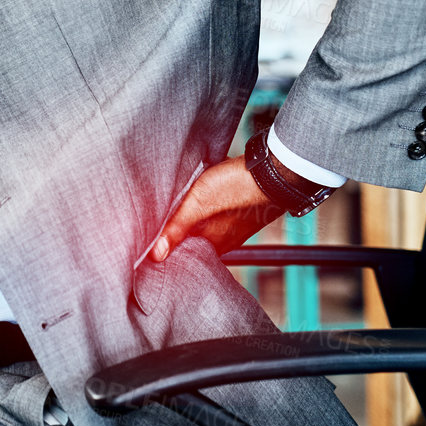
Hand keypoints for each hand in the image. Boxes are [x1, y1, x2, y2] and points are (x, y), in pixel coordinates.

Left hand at [152, 155, 284, 262]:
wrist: (274, 171)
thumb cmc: (236, 187)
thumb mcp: (198, 204)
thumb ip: (177, 228)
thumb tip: (156, 254)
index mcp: (213, 244)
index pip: (183, 251)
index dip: (167, 244)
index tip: (151, 238)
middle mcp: (225, 240)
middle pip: (193, 237)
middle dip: (179, 227)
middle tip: (162, 216)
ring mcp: (235, 226)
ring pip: (206, 224)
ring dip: (194, 214)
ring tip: (181, 201)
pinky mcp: (241, 212)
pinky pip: (219, 213)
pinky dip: (209, 204)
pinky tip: (204, 192)